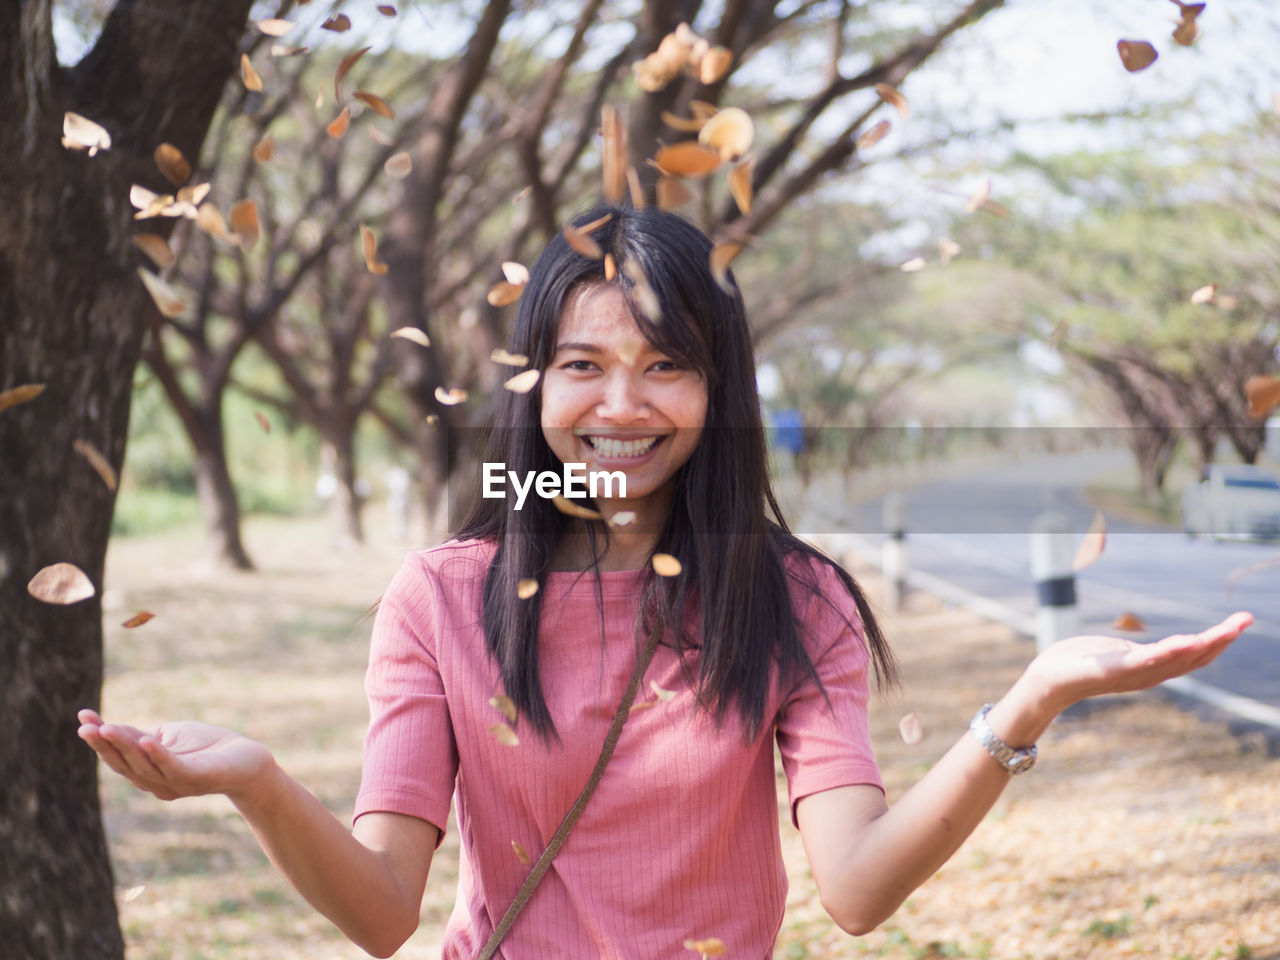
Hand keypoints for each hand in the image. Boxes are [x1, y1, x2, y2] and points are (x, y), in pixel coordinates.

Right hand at [77, 709, 274, 801]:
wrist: (248, 760)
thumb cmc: (208, 748)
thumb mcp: (170, 737)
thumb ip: (143, 736)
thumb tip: (112, 728)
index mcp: (149, 773)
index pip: (118, 757)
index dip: (100, 739)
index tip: (83, 717)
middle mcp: (157, 784)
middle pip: (124, 765)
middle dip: (104, 745)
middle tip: (85, 726)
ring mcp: (176, 784)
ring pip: (143, 767)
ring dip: (124, 746)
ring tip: (108, 728)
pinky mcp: (197, 778)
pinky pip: (173, 768)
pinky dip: (158, 755)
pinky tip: (147, 740)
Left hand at [1024, 611, 1253, 713]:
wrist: (1048, 681)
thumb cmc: (1079, 665)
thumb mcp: (1118, 655)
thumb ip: (1140, 654)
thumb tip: (1157, 650)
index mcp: (1151, 667)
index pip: (1193, 656)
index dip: (1218, 641)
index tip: (1240, 622)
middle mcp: (1148, 674)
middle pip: (1194, 658)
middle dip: (1221, 639)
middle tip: (1245, 620)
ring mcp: (1133, 674)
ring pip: (1177, 659)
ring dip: (1204, 644)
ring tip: (1228, 629)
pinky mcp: (1114, 670)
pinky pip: (1147, 660)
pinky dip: (1169, 651)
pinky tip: (1187, 641)